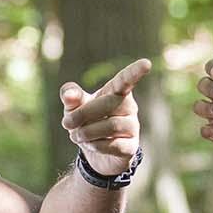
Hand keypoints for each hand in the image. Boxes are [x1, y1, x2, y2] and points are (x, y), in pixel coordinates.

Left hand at [60, 58, 148, 175]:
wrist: (94, 150)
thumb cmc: (85, 120)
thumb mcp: (73, 105)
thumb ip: (70, 96)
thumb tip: (69, 96)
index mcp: (116, 91)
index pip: (126, 79)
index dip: (135, 72)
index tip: (146, 63)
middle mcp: (129, 107)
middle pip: (109, 103)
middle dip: (82, 114)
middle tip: (66, 123)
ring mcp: (133, 127)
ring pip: (111, 125)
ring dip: (86, 132)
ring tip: (77, 135)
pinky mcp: (131, 147)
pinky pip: (114, 145)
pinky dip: (95, 146)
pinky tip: (91, 145)